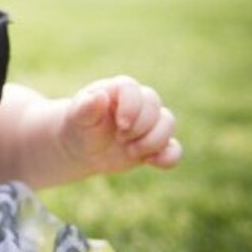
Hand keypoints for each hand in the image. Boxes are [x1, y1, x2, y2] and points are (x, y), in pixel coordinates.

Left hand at [60, 76, 181, 174]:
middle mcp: (138, 102)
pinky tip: (151, 162)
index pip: (132, 88)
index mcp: (117, 89)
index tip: (120, 125)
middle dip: (139, 126)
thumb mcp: (78, 117)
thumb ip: (86, 106)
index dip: (131, 107)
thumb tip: (99, 95)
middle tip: (120, 139)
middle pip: (154, 105)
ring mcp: (149, 122)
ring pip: (168, 123)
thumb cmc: (80, 125)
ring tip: (130, 152)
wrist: (82, 147)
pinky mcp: (156, 144)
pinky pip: (174, 148)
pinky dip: (168, 157)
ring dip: (153, 141)